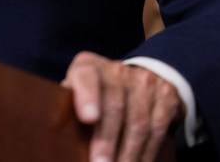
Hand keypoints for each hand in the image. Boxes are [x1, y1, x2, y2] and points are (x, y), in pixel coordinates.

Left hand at [61, 51, 182, 161]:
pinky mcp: (166, 96)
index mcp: (88, 67)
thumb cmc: (95, 92)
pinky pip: (158, 129)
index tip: (88, 118)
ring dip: (129, 153)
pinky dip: (148, 153)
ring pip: (139, 123)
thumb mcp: (76, 91)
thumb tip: (53, 133)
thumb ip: (67, 106)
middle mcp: (118, 70)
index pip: (86, 77)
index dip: (87, 96)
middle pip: (115, 107)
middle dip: (108, 141)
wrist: (136, 77)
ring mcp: (145, 82)